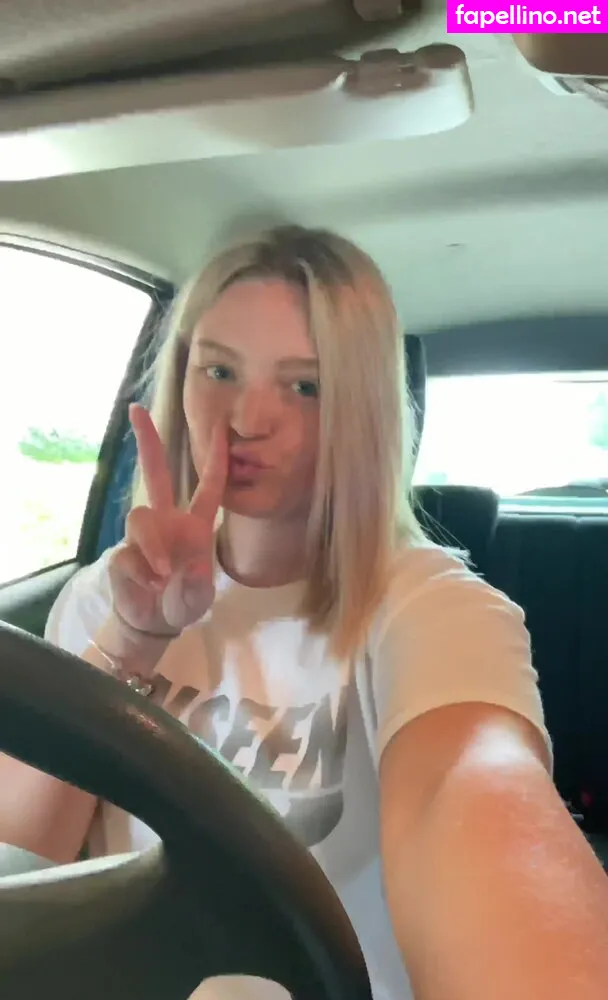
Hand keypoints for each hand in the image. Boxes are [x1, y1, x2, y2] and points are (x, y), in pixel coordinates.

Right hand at [107, 403, 227, 635]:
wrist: (154, 622)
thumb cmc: (183, 602)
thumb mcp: (199, 598)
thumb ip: (197, 586)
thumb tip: (188, 569)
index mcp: (195, 525)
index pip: (209, 487)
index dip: (216, 460)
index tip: (221, 429)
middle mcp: (168, 521)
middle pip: (156, 473)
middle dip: (147, 441)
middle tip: (136, 409)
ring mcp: (143, 534)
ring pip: (140, 518)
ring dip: (153, 546)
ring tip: (163, 575)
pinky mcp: (122, 552)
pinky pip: (127, 553)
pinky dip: (140, 571)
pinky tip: (149, 586)